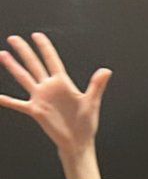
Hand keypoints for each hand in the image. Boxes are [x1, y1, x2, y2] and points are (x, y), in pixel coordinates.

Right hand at [0, 32, 109, 158]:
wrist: (78, 143)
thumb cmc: (86, 124)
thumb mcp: (92, 102)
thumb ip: (97, 85)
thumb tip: (106, 70)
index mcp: (62, 83)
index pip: (52, 60)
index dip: (45, 47)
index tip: (37, 35)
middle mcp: (49, 88)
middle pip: (34, 64)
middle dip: (24, 51)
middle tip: (13, 38)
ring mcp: (41, 98)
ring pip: (24, 78)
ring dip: (13, 67)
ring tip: (2, 54)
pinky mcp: (36, 111)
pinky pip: (19, 104)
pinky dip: (8, 101)